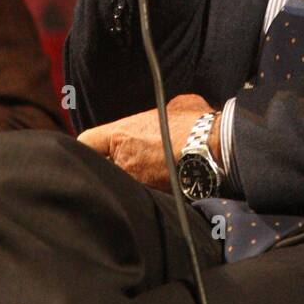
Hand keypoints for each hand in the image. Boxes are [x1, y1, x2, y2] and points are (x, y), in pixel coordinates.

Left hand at [76, 93, 216, 189]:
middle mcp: (123, 161)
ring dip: (130, 179)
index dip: (90, 145)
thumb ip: (161, 112)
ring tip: (148, 173)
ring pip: (122, 182)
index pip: (88, 141)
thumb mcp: (176, 105)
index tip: (97, 147)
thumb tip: (169, 112)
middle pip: (103, 166)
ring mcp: (137, 183)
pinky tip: (162, 184)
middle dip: (112, 164)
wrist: (215, 149)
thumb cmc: (196, 124)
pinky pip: (143, 195)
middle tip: (127, 159)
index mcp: (122, 134)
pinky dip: (149, 191)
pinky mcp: (153, 198)